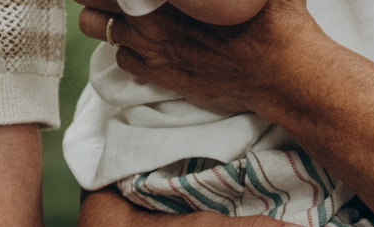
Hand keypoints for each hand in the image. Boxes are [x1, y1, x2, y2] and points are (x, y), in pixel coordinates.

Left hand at [76, 0, 315, 113]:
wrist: (279, 69)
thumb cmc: (273, 17)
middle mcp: (150, 17)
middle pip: (93, 0)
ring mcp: (150, 47)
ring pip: (97, 28)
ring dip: (105, 18)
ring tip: (125, 12)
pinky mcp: (158, 73)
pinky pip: (121, 57)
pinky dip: (127, 47)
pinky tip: (147, 40)